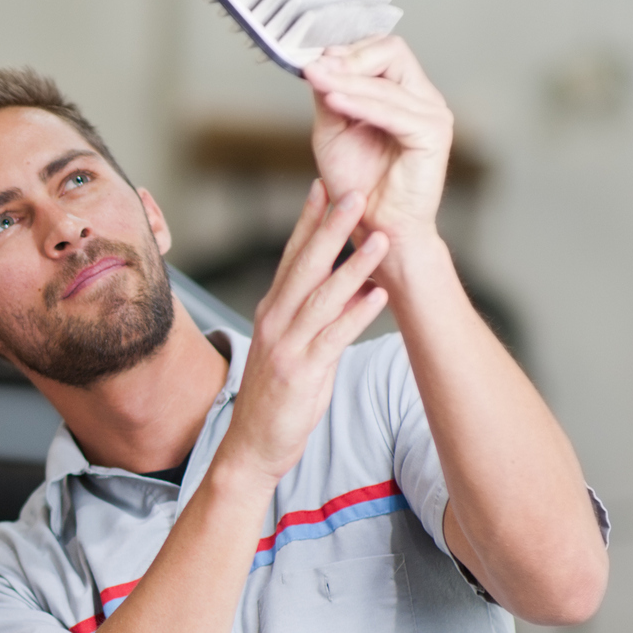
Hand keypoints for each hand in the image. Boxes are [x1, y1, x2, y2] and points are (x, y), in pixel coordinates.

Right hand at [216, 182, 390, 486]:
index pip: (290, 256)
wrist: (252, 446)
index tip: (324, 186)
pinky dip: (356, 315)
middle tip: (353, 193)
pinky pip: (333, 338)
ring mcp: (286, 346)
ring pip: (322, 297)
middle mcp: (275, 321)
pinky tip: (377, 296)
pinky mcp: (301, 373)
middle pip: (305, 266)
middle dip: (330, 227)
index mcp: (272, 311)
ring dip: (354, 265)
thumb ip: (315, 314)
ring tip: (380, 239)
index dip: (308, 220)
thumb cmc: (276, 397)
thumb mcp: (291, 347)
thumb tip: (350, 284)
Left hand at [303, 35, 453, 246]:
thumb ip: (330, 96)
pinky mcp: (433, 135)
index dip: (347, 50)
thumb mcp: (333, 131)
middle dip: (349, 58)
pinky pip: (393, 111)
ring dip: (345, 79)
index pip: (382, 48)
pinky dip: (360, 103)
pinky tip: (333, 100)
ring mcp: (433, 114)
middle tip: (315, 67)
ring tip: (315, 79)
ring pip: (387, 81)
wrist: (375, 227)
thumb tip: (321, 61)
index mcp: (404, 93)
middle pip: (392, 51)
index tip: (313, 59)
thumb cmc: (357, 184)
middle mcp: (423, 98)